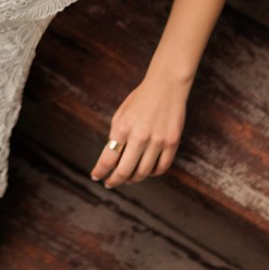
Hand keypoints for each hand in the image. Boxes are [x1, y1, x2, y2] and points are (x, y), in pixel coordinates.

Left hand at [90, 73, 190, 188]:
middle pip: (124, 171)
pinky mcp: (172, 142)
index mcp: (122, 127)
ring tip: (127, 178)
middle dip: (114, 180)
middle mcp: (140, 136)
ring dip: (133, 179)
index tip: (96, 176)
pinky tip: (146, 171)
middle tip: (110, 183)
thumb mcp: (121, 114)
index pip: (108, 159)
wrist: (166, 86)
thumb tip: (111, 160)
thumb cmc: (140, 100)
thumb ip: (116, 136)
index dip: (100, 172)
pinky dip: (152, 173)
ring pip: (143, 172)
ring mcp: (158, 140)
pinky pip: (161, 167)